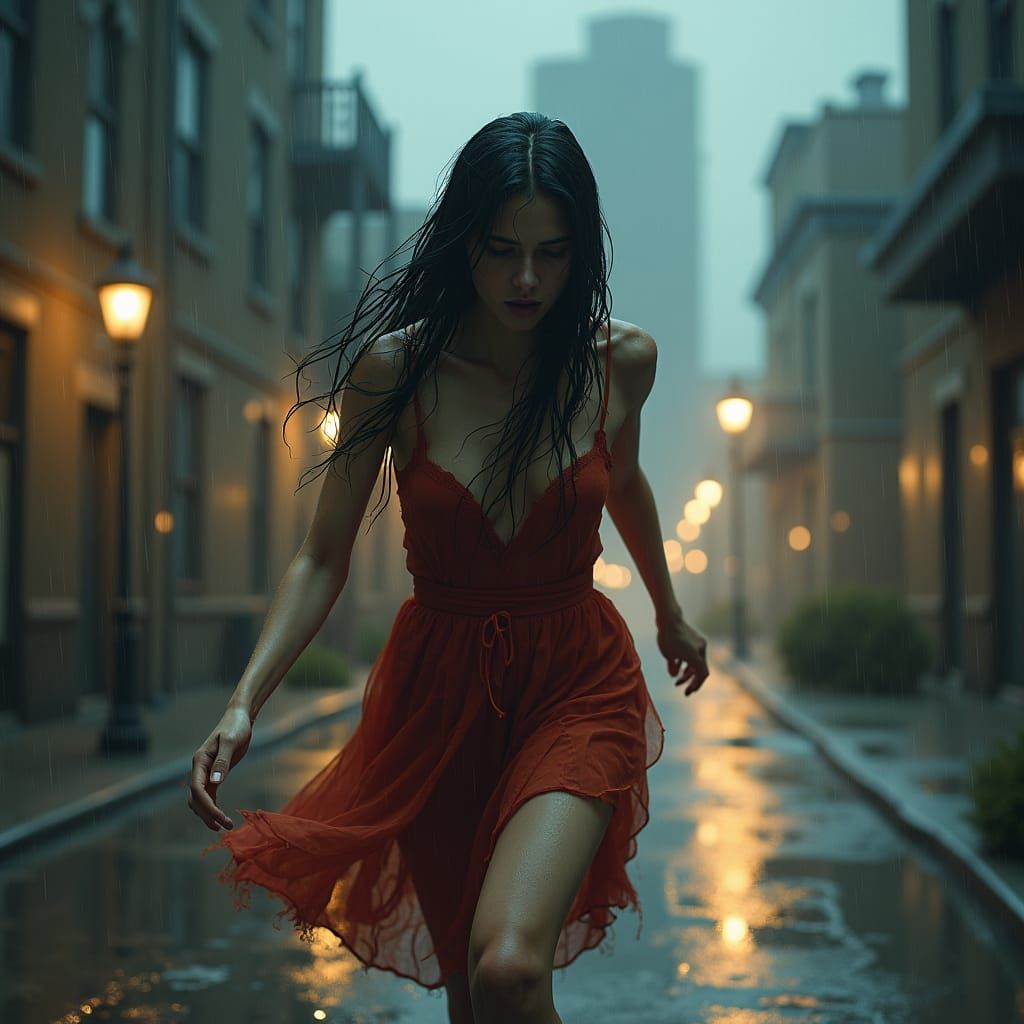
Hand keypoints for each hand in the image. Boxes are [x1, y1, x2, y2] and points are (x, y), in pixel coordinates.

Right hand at [188, 706, 252, 832]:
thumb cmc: (235, 727)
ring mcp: (206, 772)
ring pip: (200, 799)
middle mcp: (199, 768)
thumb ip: (222, 761)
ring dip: (209, 814)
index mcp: (200, 761)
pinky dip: (213, 807)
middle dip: (208, 814)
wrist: (239, 718)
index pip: (197, 789)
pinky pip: (209, 795)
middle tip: (224, 827)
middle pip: (196, 798)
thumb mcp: (231, 742)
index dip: (206, 806)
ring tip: (223, 827)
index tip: (220, 818)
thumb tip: (215, 782)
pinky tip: (221, 817)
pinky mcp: (215, 774)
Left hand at [657, 612, 708, 696]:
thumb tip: (675, 675)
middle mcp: (701, 649)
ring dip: (688, 672)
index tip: (687, 693)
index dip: (695, 685)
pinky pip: (693, 654)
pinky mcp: (694, 638)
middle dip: (691, 680)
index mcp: (697, 656)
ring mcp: (698, 643)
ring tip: (677, 679)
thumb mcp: (668, 656)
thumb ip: (673, 668)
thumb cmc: (668, 638)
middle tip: (683, 689)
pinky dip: (686, 662)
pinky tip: (676, 667)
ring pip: (696, 661)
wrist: (669, 619)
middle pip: (699, 669)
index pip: (701, 675)